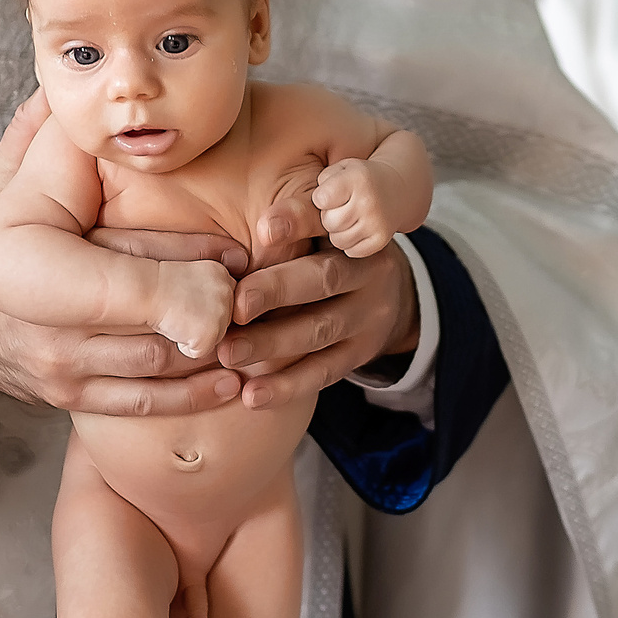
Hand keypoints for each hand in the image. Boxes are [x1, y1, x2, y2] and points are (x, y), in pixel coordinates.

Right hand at [0, 94, 245, 416]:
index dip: (184, 262)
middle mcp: (37, 324)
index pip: (115, 269)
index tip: (236, 256)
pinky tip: (236, 379)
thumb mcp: (4, 179)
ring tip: (263, 325)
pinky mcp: (72, 399)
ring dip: (215, 349)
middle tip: (264, 289)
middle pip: (145, 321)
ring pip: (155, 365)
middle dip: (213, 307)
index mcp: (15, 262)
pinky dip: (194, 397)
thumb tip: (69, 85)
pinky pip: (142, 404)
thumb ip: (39, 133)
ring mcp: (55, 368)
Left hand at [214, 194, 418, 412]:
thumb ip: (289, 226)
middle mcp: (368, 271)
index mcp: (350, 232)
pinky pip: (324, 372)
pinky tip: (253, 395)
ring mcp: (367, 316)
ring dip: (271, 344)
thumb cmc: (331, 253)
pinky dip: (287, 386)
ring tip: (228, 353)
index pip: (325, 221)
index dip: (298, 221)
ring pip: (319, 330)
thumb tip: (236, 235)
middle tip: (236, 306)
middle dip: (276, 292)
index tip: (264, 227)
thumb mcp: (323, 230)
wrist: (389, 295)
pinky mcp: (360, 354)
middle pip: (323, 280)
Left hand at [311, 157, 410, 257]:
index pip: (320, 200)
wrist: (398, 189)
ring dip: (338, 232)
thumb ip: (319, 182)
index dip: (322, 198)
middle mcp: (369, 201)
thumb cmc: (360, 179)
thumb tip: (298, 214)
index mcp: (357, 179)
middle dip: (330, 216)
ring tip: (350, 218)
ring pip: (338, 240)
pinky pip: (351, 251)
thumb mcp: (340, 169)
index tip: (333, 193)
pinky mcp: (381, 240)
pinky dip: (351, 243)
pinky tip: (358, 228)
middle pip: (328, 222)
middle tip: (342, 207)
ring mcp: (377, 223)